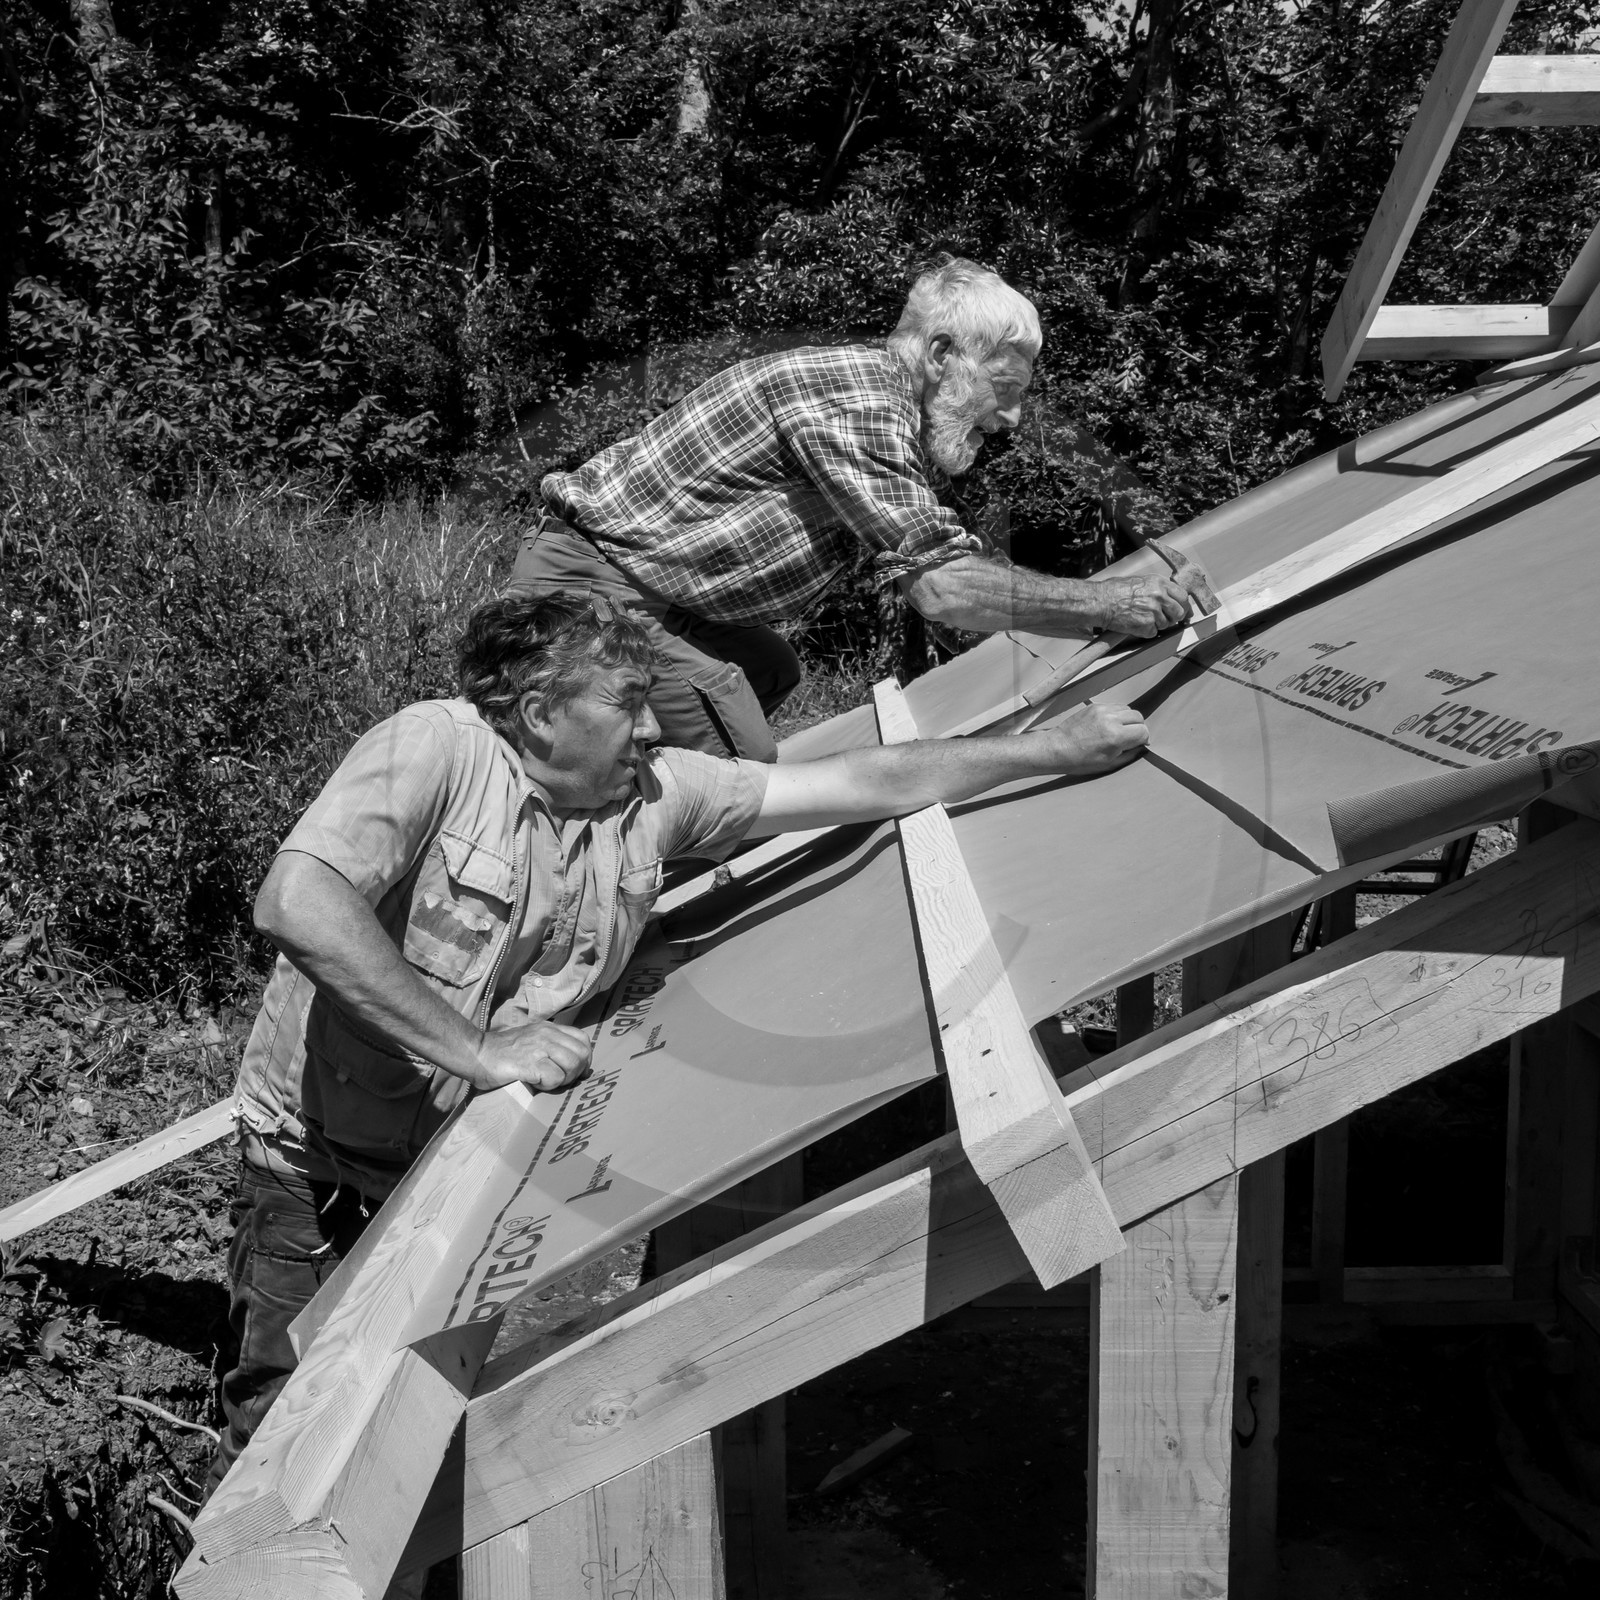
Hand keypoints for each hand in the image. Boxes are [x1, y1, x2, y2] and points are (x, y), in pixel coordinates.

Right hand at [472, 1020, 592, 1092]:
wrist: (476, 1054)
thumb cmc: (501, 1054)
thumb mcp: (530, 1042)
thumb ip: (551, 1048)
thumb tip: (576, 1067)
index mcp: (549, 1029)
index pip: (583, 1040)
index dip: (583, 1058)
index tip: (573, 1071)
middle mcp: (547, 1034)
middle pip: (582, 1054)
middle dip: (576, 1072)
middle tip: (559, 1080)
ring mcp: (539, 1047)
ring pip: (572, 1065)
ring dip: (562, 1079)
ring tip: (545, 1081)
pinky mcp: (530, 1063)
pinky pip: (555, 1077)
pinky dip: (548, 1085)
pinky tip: (534, 1083)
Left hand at [1031, 703, 1148, 774]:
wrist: (1057, 748)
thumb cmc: (1081, 761)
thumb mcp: (1109, 764)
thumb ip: (1130, 754)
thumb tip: (1142, 746)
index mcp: (1115, 736)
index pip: (1143, 731)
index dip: (1143, 739)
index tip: (1138, 744)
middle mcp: (1110, 719)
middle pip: (1138, 717)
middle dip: (1137, 728)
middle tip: (1130, 738)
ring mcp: (1102, 710)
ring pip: (1127, 709)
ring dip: (1128, 719)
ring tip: (1118, 731)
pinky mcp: (1095, 706)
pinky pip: (1114, 706)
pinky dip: (1116, 715)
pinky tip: (1108, 725)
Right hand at [1096, 575, 1191, 636]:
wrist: (1101, 601)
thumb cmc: (1115, 590)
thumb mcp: (1140, 581)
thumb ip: (1157, 588)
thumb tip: (1169, 597)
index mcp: (1159, 583)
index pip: (1183, 595)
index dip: (1184, 605)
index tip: (1184, 611)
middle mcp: (1160, 596)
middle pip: (1179, 612)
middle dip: (1174, 618)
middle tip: (1166, 619)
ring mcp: (1154, 612)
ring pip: (1166, 624)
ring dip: (1157, 625)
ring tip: (1141, 619)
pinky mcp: (1147, 625)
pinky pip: (1153, 633)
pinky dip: (1145, 632)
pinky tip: (1135, 624)